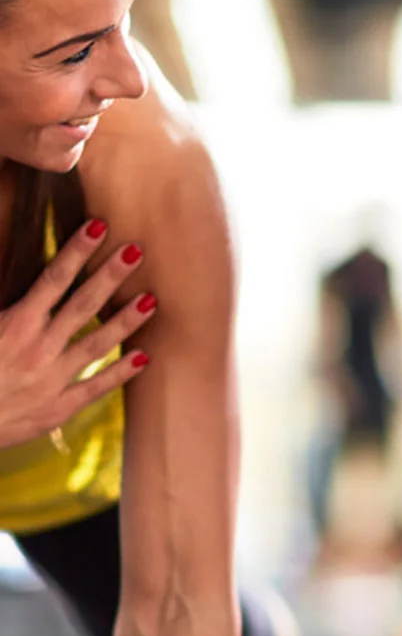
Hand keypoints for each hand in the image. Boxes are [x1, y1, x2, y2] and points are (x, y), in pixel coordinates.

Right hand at [0, 220, 155, 450]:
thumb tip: (0, 258)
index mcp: (12, 325)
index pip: (52, 279)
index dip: (76, 251)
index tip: (98, 226)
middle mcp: (37, 349)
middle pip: (82, 305)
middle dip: (110, 276)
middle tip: (137, 250)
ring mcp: (51, 380)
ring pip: (97, 344)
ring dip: (126, 321)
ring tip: (152, 299)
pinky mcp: (56, 409)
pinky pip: (95, 388)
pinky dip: (121, 373)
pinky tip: (145, 358)